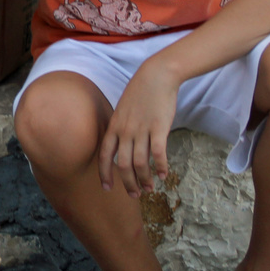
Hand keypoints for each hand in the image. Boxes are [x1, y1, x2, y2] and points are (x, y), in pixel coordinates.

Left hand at [98, 61, 177, 197]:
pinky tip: (165, 175)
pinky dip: (161, 167)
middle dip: (128, 183)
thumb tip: (120, 145)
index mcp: (114, 127)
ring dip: (145, 179)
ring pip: (140, 163)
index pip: (104, 156)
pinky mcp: (159, 128)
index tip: (107, 188)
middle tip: (134, 195)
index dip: (104, 174)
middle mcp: (125, 131)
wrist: (156, 76)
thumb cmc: (140, 93)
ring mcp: (142, 130)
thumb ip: (120, 128)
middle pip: (123, 165)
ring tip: (150, 189)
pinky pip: (158, 154)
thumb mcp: (122, 110)